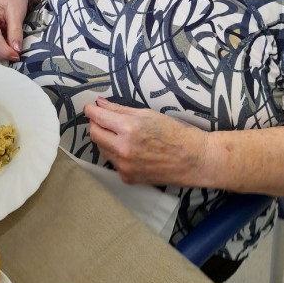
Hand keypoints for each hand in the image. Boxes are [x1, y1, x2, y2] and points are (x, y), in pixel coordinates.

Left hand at [84, 97, 207, 185]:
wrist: (193, 160)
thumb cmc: (174, 133)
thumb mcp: (148, 115)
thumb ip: (120, 110)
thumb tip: (100, 104)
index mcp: (129, 129)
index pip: (98, 118)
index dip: (91, 110)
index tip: (90, 107)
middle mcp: (124, 149)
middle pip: (95, 134)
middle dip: (96, 124)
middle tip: (105, 119)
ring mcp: (125, 166)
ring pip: (102, 149)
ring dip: (106, 140)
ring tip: (123, 135)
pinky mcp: (128, 178)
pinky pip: (113, 162)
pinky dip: (117, 154)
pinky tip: (132, 150)